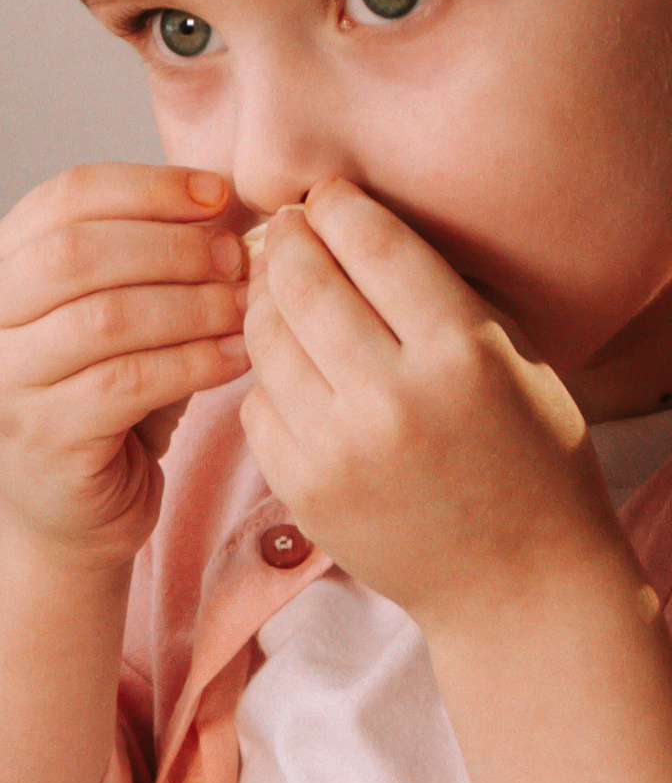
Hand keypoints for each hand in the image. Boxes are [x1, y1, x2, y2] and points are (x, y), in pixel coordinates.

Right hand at [0, 163, 249, 568]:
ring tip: (244, 304)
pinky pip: (127, 383)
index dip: (147, 187)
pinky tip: (235, 356)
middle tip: (236, 255)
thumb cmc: (102, 397)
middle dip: (170, 245)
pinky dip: (192, 362)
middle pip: (76, 250)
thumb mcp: (110, 310)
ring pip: (104, 317)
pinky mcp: (39, 434)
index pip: (65, 196)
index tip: (217, 193)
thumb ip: (144, 256)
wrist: (68, 509)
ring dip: (189, 304)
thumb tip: (228, 201)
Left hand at [238, 180, 624, 633]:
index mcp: (461, 354)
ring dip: (264, 299)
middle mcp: (395, 399)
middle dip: (289, 239)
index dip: (337, 204)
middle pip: (304, 280)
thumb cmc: (526, 456)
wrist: (521, 587)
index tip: (326, 195)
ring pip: (265, 334)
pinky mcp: (301, 488)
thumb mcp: (510, 356)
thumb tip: (348, 217)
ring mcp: (340, 448)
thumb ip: (437, 288)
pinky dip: (268, 375)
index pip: (372, 243)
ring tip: (280, 287)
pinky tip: (291, 365)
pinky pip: (255, 398)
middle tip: (289, 227)